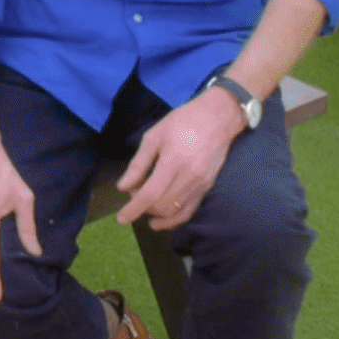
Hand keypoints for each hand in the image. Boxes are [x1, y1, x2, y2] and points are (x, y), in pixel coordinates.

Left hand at [114, 88, 241, 230]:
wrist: (218, 118)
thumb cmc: (183, 121)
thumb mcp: (154, 136)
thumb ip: (138, 164)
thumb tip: (123, 187)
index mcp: (173, 161)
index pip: (150, 194)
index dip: (133, 209)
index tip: (121, 219)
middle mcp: (189, 177)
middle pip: (161, 206)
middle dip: (142, 206)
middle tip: (133, 193)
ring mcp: (201, 184)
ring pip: (173, 211)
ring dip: (155, 213)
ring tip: (144, 202)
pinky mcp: (207, 187)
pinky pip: (189, 211)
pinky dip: (172, 220)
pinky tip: (159, 220)